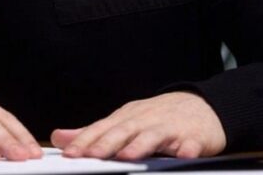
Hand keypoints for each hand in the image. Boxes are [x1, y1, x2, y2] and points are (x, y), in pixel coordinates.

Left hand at [50, 92, 225, 159]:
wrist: (201, 106)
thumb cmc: (157, 118)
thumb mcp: (124, 122)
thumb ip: (94, 133)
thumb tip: (60, 137)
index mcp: (126, 118)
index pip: (102, 129)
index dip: (86, 141)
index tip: (70, 153)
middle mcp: (145, 120)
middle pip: (124, 131)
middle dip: (107, 143)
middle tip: (92, 155)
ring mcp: (169, 127)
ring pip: (153, 135)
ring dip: (141, 145)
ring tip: (128, 156)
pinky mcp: (193, 136)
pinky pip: (190, 143)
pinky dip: (186, 148)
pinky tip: (183, 154)